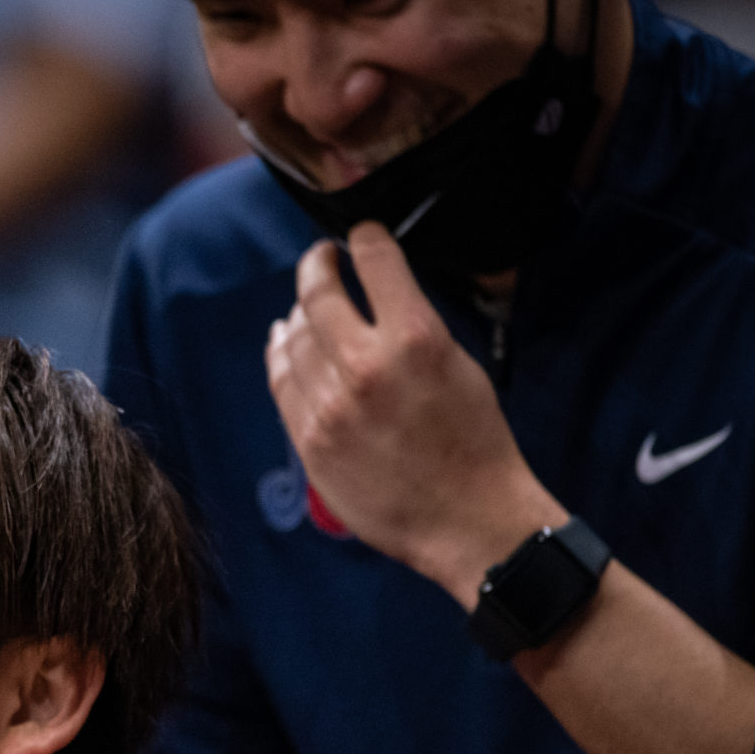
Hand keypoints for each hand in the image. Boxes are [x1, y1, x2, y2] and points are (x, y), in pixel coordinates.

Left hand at [263, 223, 565, 605]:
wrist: (467, 518)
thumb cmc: (474, 441)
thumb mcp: (460, 366)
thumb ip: (412, 326)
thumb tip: (374, 294)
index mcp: (416, 339)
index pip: (375, 261)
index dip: (364, 238)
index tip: (359, 235)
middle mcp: (366, 367)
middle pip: (318, 295)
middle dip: (317, 266)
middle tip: (320, 260)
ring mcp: (331, 406)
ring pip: (294, 338)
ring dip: (298, 313)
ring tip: (304, 305)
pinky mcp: (310, 440)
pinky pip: (282, 382)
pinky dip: (280, 354)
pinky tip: (284, 342)